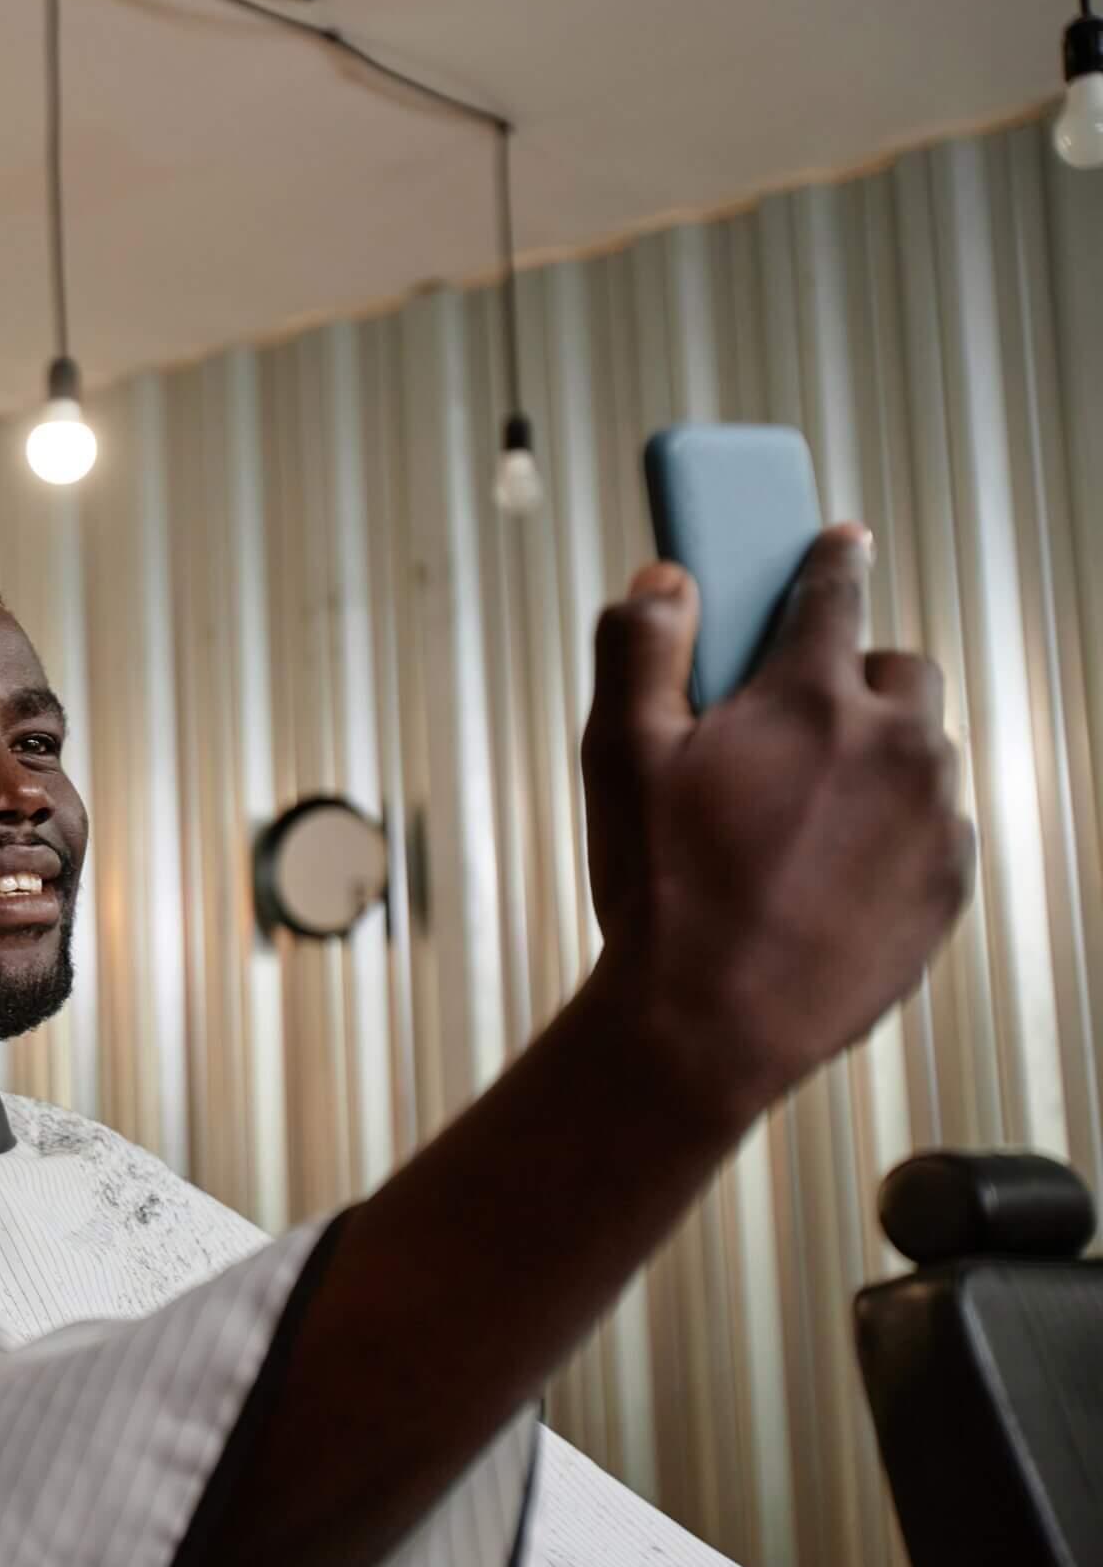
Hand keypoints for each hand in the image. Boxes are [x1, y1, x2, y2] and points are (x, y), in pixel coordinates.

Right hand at [580, 524, 974, 1125]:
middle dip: (852, 679)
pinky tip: (821, 873)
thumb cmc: (660, 889)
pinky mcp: (949, 883)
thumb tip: (665, 578)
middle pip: (897, 668)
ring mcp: (933, 816)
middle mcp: (895, 743)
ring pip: (921, 753)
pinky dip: (890, 832)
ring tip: (796, 817)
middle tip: (788, 724)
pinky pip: (933, 829)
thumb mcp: (617, 754)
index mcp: (811, 696)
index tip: (837, 540)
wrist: (711, 1026)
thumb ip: (638, 645)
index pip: (834, 588)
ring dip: (872, 761)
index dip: (829, 556)